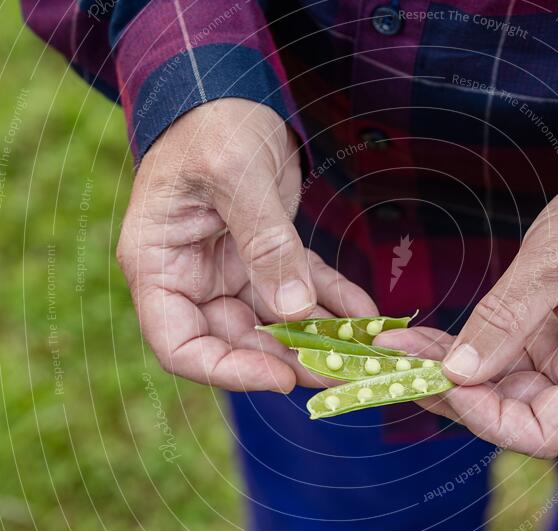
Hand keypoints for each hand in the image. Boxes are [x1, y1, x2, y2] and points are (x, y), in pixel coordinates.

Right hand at [117, 98, 376, 390]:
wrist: (234, 94)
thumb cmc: (215, 124)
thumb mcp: (235, 173)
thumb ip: (264, 241)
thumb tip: (293, 309)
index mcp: (159, 264)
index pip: (180, 345)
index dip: (227, 370)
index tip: (280, 378)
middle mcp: (192, 277)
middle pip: (237, 341)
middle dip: (290, 360)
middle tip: (343, 373)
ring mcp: (230, 270)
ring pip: (276, 322)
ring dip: (320, 339)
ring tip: (364, 354)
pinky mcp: (267, 257)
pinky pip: (303, 289)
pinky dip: (334, 303)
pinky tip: (367, 315)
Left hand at [378, 156, 557, 456]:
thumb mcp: (553, 263)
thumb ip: (504, 320)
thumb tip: (458, 372)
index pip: (544, 433)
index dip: (487, 419)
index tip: (442, 381)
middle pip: (516, 414)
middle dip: (454, 392)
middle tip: (398, 365)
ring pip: (502, 389)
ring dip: (451, 372)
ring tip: (401, 350)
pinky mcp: (554, 344)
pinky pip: (504, 361)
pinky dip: (466, 352)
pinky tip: (426, 340)